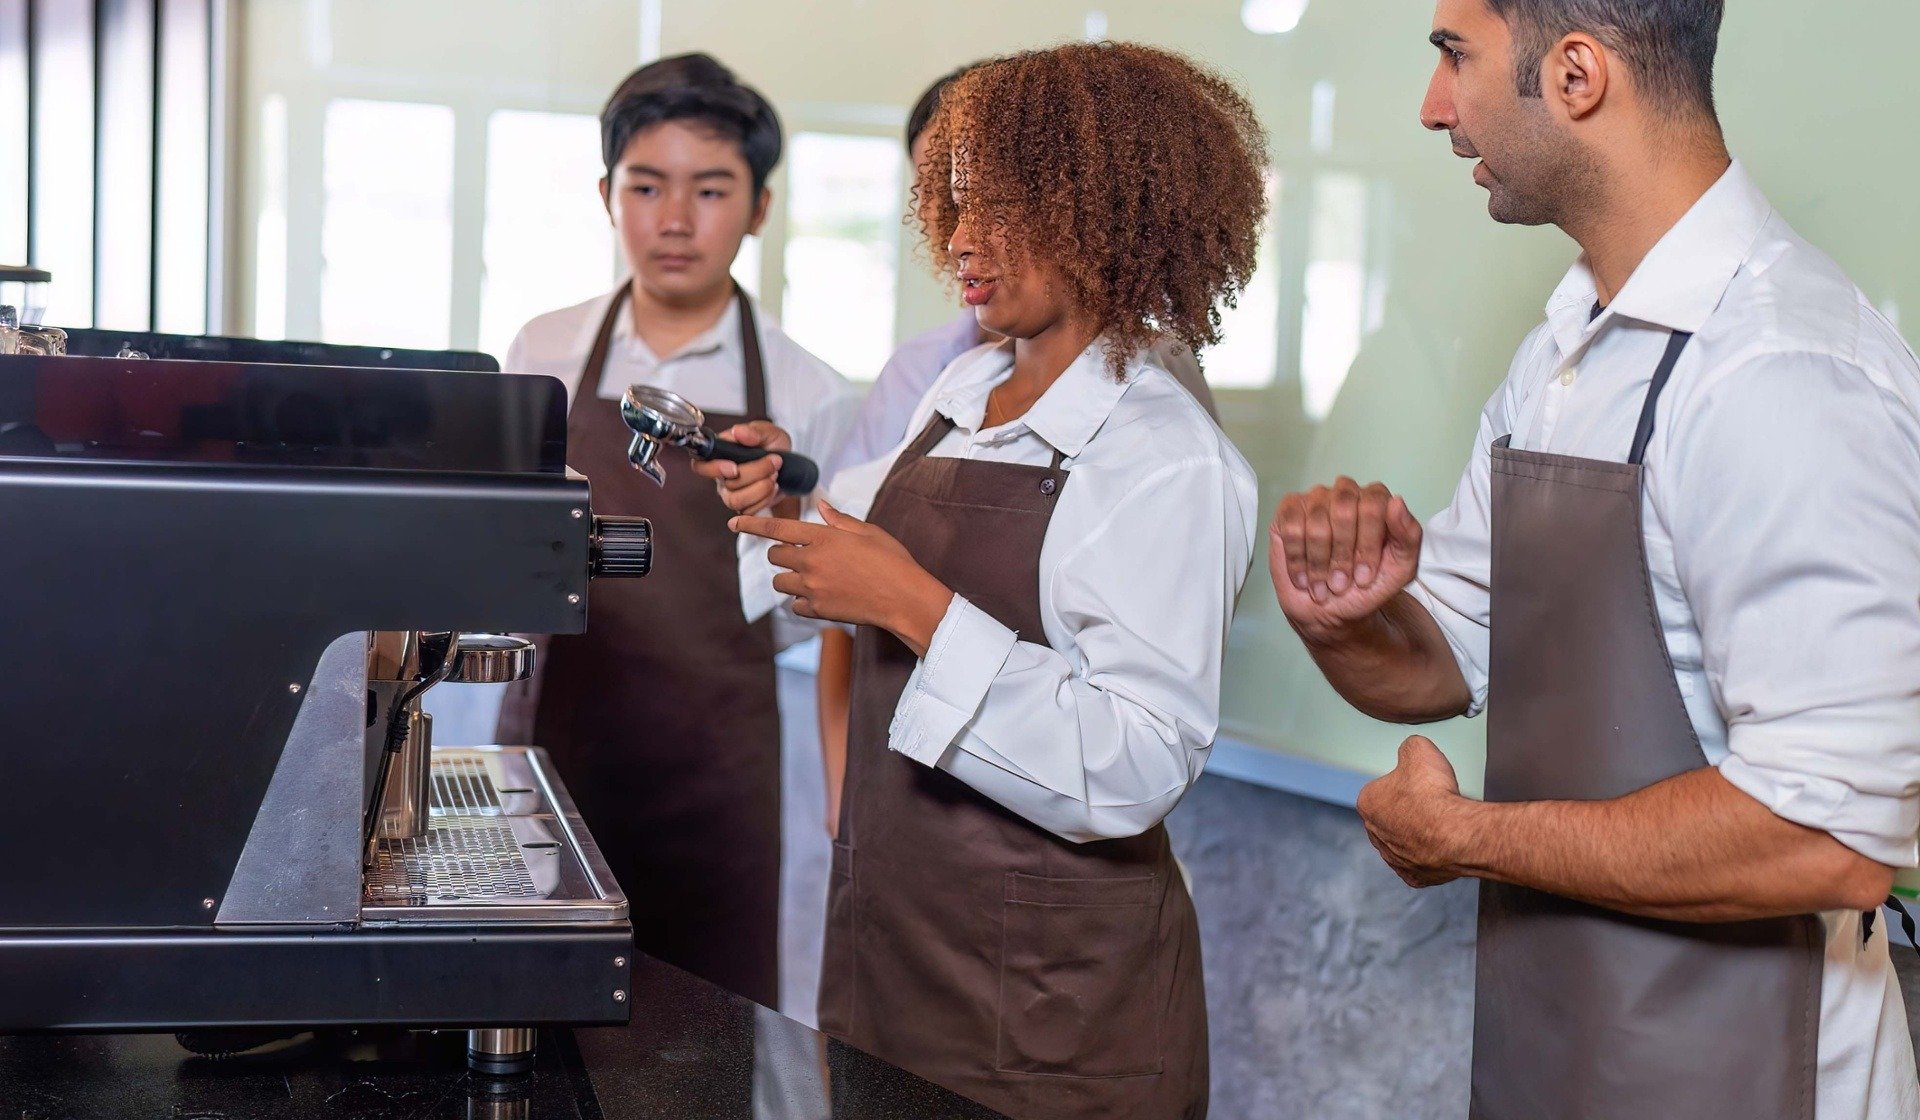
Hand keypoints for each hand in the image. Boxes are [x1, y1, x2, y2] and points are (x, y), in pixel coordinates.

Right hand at [693, 421, 791, 514]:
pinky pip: (748, 511)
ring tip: (774, 474)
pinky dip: (765, 498)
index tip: (734, 467)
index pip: (700, 465)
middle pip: (726, 484)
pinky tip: (773, 486)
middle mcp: (722, 476)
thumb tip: (738, 432)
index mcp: (720, 454)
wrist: (791, 465)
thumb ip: (755, 431)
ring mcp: (731, 493)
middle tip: (773, 461)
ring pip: (736, 501)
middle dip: (755, 472)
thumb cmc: (774, 446)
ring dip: (761, 488)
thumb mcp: (769, 432)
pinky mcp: (744, 506)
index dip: (713, 469)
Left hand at [731, 500, 954, 654]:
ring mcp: (813, 588)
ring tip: (810, 577)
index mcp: (824, 538)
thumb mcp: (869, 532)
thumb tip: (822, 506)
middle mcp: (812, 562)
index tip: (733, 521)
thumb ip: (840, 520)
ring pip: (779, 582)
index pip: (777, 528)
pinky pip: (794, 605)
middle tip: (800, 556)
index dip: (751, 523)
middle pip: (774, 555)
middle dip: (781, 553)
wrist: (905, 598)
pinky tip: (820, 597)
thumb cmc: (892, 561)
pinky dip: (801, 601)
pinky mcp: (818, 610)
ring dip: (788, 578)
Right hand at [1270, 477, 1421, 640]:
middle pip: (1344, 507)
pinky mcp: (1288, 511)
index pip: (1373, 505)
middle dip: (1342, 553)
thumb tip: (1396, 502)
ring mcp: (1315, 499)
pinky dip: (1298, 559)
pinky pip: (1291, 528)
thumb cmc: (1366, 587)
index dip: (1367, 544)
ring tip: (1323, 586)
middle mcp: (1346, 492)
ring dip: (1320, 562)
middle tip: (1342, 583)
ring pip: (1317, 523)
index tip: (1365, 576)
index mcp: (1376, 501)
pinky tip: (1304, 578)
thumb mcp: (1400, 569)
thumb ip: (1408, 536)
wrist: (1331, 611)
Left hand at [1354, 736, 1471, 887]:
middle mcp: (1375, 833)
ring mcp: (1394, 858)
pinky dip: (1431, 856)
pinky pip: (1420, 864)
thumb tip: (1412, 748)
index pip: (1381, 788)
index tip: (1419, 782)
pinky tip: (1443, 845)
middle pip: (1391, 817)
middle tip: (1432, 801)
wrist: (1456, 833)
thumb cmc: (1434, 795)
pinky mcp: (1414, 876)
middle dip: (1409, 810)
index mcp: (1368, 802)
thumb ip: (1409, 747)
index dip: (1403, 782)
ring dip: (1419, 833)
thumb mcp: (1419, 750)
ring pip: (1404, 842)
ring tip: (1442, 822)